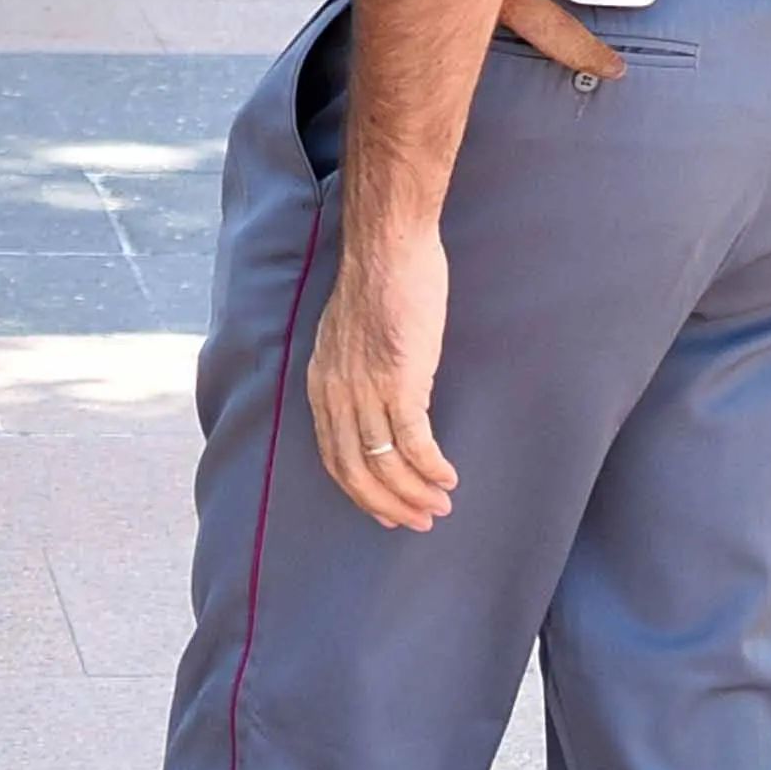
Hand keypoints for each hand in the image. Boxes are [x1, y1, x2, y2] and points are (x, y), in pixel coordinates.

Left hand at [307, 224, 459, 530]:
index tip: (386, 511)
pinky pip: (415, 442)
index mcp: (321, 385)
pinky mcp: (400, 382)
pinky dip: (431, 468)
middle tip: (418, 521)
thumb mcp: (347, 335)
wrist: (388, 248)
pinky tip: (448, 477)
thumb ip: (353, 371)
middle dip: (388, 505)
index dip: (360, 492)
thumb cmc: (376, 282)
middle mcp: (337, 395)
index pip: (334, 457)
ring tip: (441, 505)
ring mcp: (366, 391)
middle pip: (357, 471)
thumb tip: (374, 399)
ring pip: (387, 464)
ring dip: (415, 492)